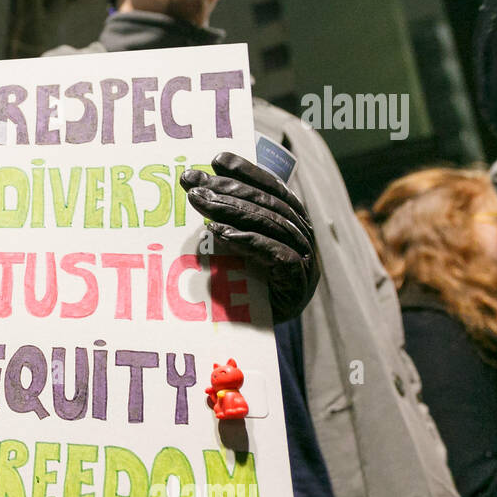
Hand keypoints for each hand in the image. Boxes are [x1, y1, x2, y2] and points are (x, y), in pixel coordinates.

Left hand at [180, 152, 319, 322]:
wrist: (264, 337)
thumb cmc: (248, 290)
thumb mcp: (236, 252)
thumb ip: (229, 224)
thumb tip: (197, 192)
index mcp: (293, 223)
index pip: (272, 188)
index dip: (247, 171)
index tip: (216, 159)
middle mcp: (302, 236)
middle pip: (266, 203)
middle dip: (226, 189)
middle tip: (191, 183)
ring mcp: (304, 260)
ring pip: (270, 224)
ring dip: (231, 210)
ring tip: (199, 203)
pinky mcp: (297, 283)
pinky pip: (275, 255)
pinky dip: (248, 240)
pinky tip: (220, 232)